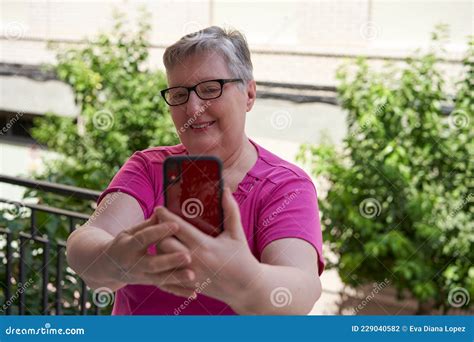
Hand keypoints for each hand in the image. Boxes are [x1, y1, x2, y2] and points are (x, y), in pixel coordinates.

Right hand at [102, 215, 195, 295]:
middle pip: (152, 263)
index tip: (176, 225)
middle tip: (188, 257)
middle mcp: (133, 264)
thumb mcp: (130, 232)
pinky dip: (179, 292)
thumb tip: (162, 211)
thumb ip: (147, 224)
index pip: (144, 238)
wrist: (108, 267)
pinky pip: (165, 289)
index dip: (159, 231)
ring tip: (193, 276)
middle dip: (170, 261)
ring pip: (160, 279)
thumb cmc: (124, 243)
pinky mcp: (149, 284)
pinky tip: (194, 293)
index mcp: (128, 247)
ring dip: (177, 278)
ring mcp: (141, 277)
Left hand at [155, 187, 260, 305]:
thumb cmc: (241, 257)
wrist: (246, 287)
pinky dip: (164, 264)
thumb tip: (224, 190)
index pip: (178, 228)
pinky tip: (166, 256)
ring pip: (162, 259)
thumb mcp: (236, 233)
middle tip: (160, 225)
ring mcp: (189, 274)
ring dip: (160, 248)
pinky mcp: (187, 284)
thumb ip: (230, 210)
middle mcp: (194, 260)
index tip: (158, 208)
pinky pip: (167, 273)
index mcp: (205, 245)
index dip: (166, 216)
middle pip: (164, 243)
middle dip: (159, 233)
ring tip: (164, 238)